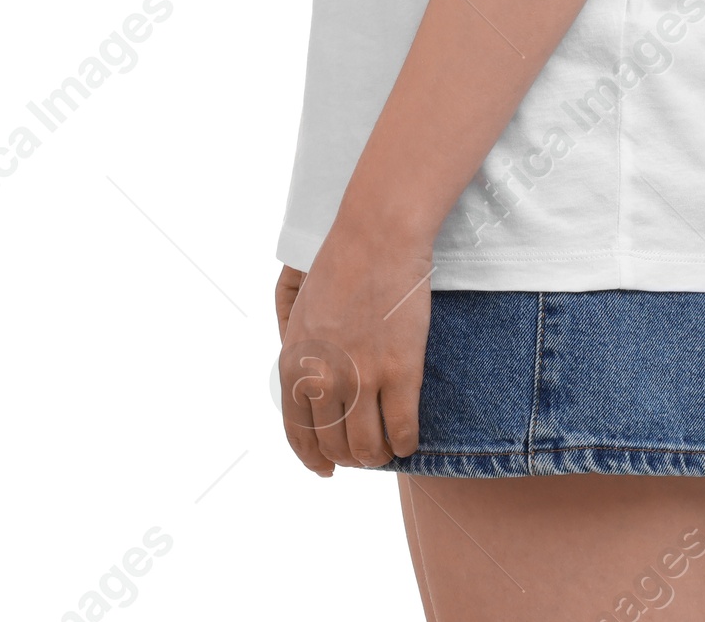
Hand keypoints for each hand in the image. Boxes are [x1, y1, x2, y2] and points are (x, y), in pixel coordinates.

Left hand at [276, 226, 433, 475]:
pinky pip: (404, 430)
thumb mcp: (303, 313)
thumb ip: (303, 357)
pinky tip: (410, 440)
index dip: (314, 459)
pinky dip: (407, 443)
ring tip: (388, 449)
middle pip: (335, 446)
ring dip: (378, 456)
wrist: (377, 235)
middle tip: (365, 454)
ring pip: (369, 448)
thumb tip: (311, 397)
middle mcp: (323, 379)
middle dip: (350, 458)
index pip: (299, 434)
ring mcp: (362, 377)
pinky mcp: (401, 370)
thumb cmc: (343, 265)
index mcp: (294, 364)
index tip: (327, 470)